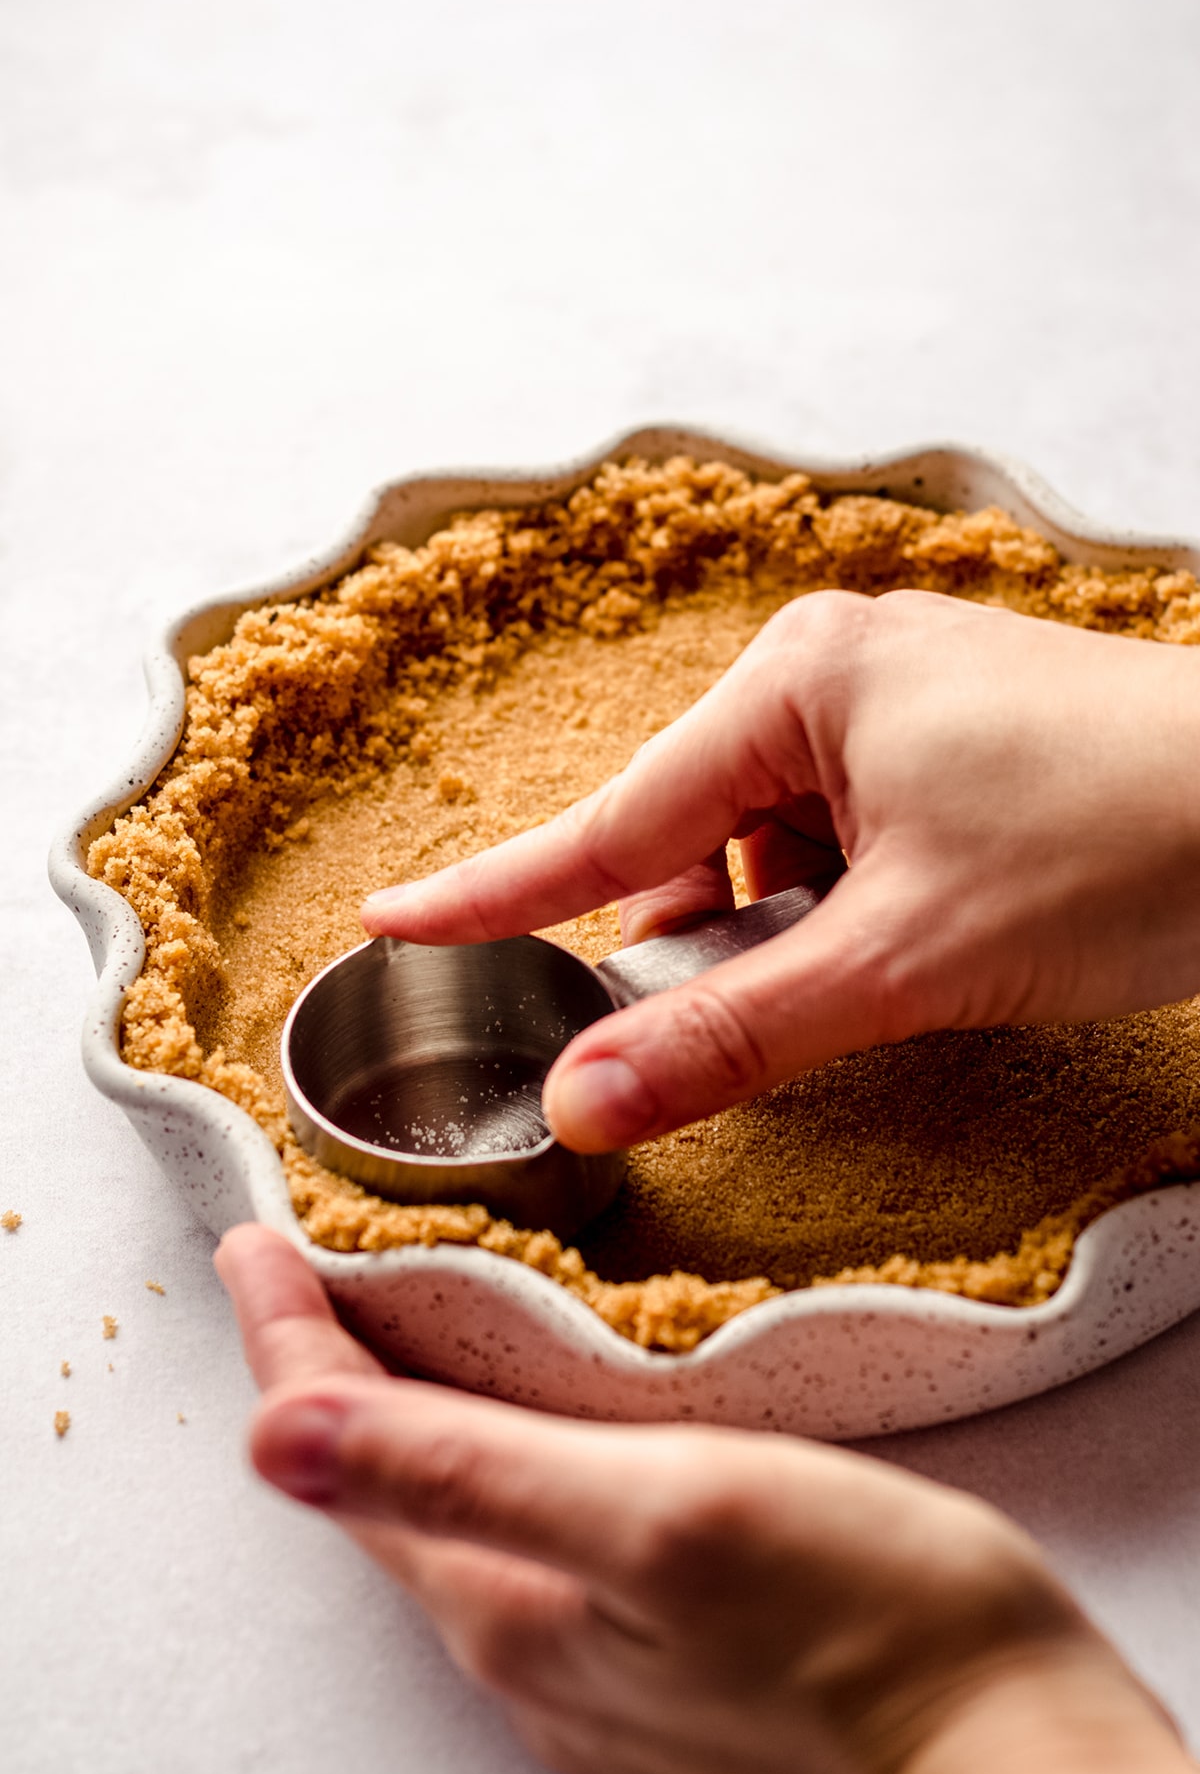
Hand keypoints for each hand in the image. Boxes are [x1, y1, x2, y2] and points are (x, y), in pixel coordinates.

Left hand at [217, 1224, 1197, 1773]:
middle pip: (374, 1478)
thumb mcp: (659, 1515)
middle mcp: (519, 1637)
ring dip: (398, 1413)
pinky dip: (481, 1458)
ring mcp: (585, 1659)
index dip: (286, 1332)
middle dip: (324, 1372)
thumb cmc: (864, 1626)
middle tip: (301, 1275)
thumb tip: (277, 1437)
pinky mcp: (652, 1657)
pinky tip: (518, 1424)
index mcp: (500, 1594)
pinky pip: (518, 1539)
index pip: (339, 1441)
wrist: (1000, 1757)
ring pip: (443, 1509)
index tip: (252, 1243)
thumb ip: (465, 1473)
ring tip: (389, 1326)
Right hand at [361, 590, 1199, 1152]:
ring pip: (780, 851)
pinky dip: (850, 911)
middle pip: (699, 839)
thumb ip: (733, 1033)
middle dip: (705, 940)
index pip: (613, 820)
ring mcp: (902, 704)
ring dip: (793, 934)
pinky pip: (849, 841)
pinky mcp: (954, 745)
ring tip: (876, 979)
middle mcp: (836, 672)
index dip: (497, 888)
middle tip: (727, 1020)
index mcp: (799, 684)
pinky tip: (910, 952)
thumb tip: (588, 1101)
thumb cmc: (1128, 840)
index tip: (391, 916)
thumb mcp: (906, 960)